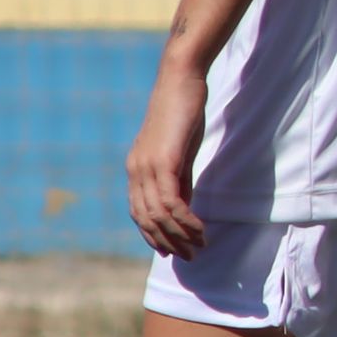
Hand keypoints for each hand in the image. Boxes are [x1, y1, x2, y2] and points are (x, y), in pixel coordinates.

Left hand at [127, 57, 212, 257]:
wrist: (179, 80)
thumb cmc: (183, 110)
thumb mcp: (180, 149)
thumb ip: (179, 177)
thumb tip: (183, 204)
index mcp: (137, 169)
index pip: (140, 213)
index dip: (155, 236)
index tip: (175, 250)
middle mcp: (136, 172)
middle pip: (146, 220)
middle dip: (169, 242)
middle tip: (192, 256)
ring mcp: (147, 168)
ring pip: (158, 216)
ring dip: (180, 235)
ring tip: (200, 246)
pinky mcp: (163, 162)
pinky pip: (171, 202)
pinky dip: (186, 219)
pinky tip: (200, 227)